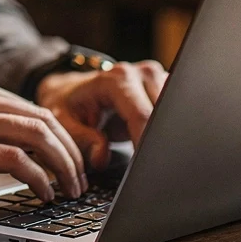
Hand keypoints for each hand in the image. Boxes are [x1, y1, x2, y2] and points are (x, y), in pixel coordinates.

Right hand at [0, 74, 85, 199]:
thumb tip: (11, 148)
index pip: (33, 109)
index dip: (62, 138)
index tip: (72, 163)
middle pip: (44, 120)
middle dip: (71, 153)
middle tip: (81, 180)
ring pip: (37, 136)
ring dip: (62, 167)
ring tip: (69, 190)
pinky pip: (14, 159)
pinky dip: (38, 178)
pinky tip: (43, 193)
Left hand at [35, 60, 167, 169]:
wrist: (73, 89)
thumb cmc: (68, 105)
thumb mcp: (63, 121)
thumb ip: (80, 139)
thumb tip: (101, 156)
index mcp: (117, 79)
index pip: (143, 115)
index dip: (145, 144)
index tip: (144, 167)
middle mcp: (142, 74)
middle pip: (165, 114)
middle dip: (158, 141)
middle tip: (148, 165)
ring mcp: (157, 78)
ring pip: (176, 113)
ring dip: (165, 135)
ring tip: (150, 153)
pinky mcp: (165, 88)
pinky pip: (177, 112)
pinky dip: (169, 130)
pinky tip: (156, 142)